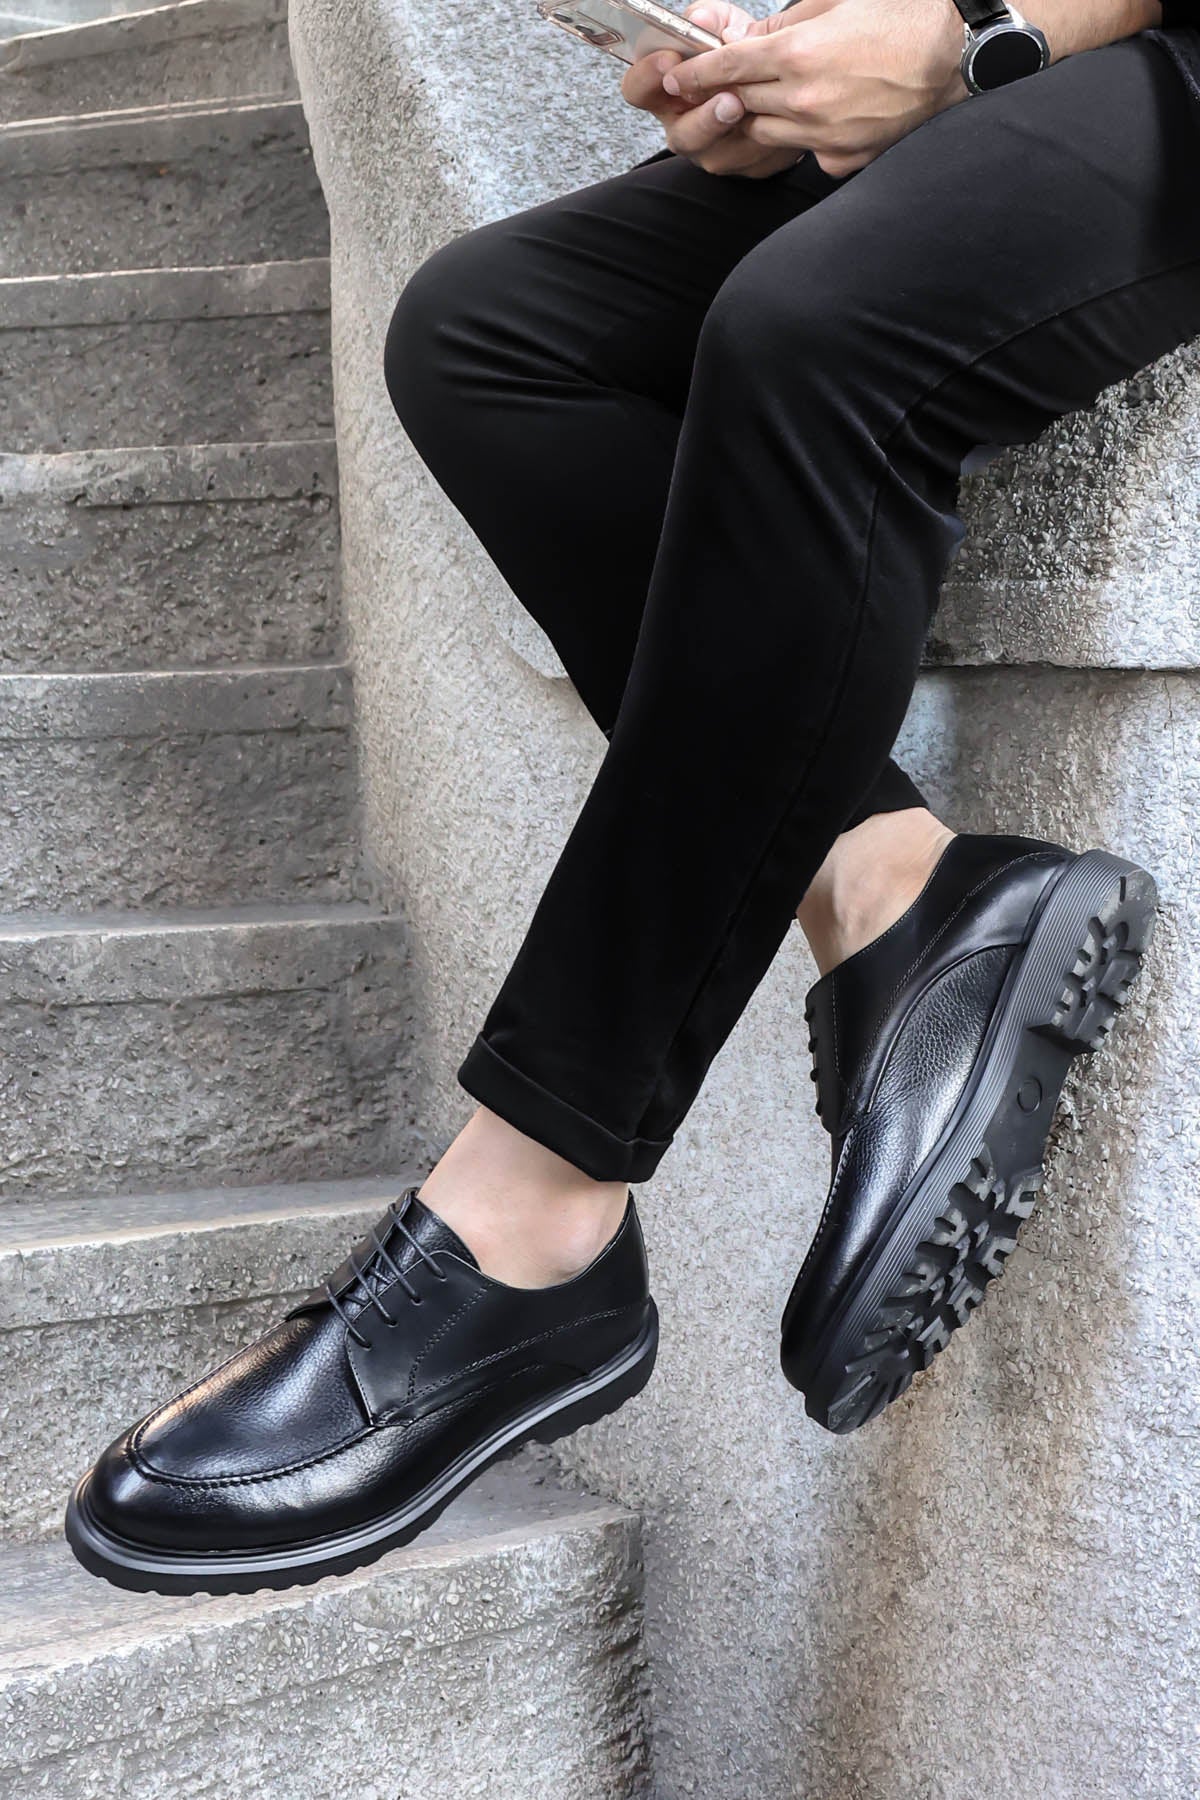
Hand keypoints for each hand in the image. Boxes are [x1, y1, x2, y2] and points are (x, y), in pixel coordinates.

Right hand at [621, 1, 804, 177]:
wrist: (774, 79)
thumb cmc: (736, 52)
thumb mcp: (721, 25)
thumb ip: (709, 18)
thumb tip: (701, 19)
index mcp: (664, 91)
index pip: (637, 89)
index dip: (647, 76)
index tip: (670, 59)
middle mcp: (682, 125)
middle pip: (680, 136)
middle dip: (703, 118)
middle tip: (725, 98)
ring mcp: (710, 150)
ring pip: (714, 155)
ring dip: (736, 133)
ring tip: (747, 106)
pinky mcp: (741, 164)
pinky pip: (749, 162)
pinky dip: (762, 141)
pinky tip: (773, 120)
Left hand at [661, 0, 967, 177]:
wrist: (957, 55)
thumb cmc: (900, 18)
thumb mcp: (836, 4)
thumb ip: (785, 23)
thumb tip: (745, 36)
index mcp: (798, 52)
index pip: (727, 66)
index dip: (696, 72)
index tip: (675, 77)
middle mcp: (804, 99)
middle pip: (741, 103)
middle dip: (725, 94)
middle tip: (714, 89)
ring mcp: (823, 134)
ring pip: (766, 132)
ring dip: (761, 116)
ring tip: (774, 98)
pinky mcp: (844, 157)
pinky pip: (806, 153)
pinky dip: (803, 137)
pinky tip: (821, 117)